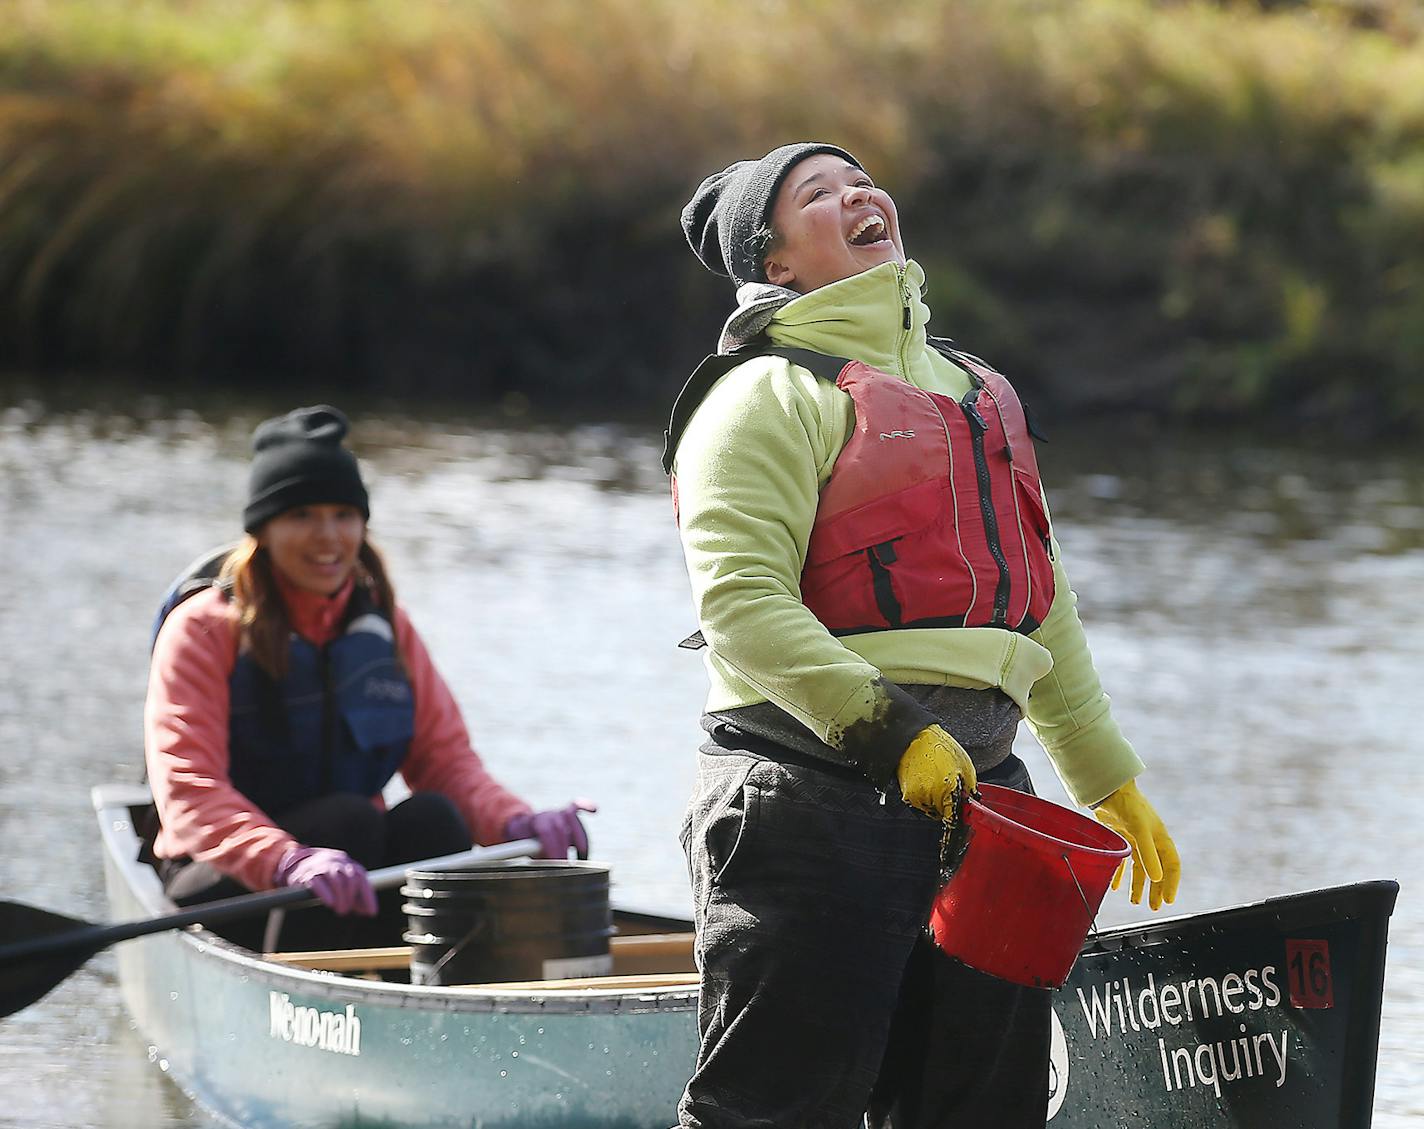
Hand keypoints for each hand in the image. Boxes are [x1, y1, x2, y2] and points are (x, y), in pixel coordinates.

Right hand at [272, 845, 377, 915]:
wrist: (299, 864)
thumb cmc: (327, 878)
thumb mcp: (343, 884)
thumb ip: (356, 895)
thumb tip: (369, 912)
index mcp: (347, 864)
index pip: (361, 877)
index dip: (368, 896)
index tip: (372, 913)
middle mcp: (336, 862)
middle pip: (349, 877)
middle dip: (351, 896)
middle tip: (348, 910)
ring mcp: (321, 867)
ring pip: (335, 878)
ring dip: (341, 896)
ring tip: (341, 911)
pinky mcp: (306, 875)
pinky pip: (317, 882)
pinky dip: (325, 893)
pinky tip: (330, 903)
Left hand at [505, 800, 596, 859]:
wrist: (523, 826)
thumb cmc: (524, 841)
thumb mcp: (522, 847)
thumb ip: (532, 852)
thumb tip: (545, 865)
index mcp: (534, 822)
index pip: (546, 832)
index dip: (553, 848)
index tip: (557, 864)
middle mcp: (548, 814)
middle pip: (560, 827)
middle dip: (565, 849)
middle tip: (568, 867)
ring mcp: (559, 811)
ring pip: (572, 818)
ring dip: (580, 840)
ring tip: (583, 860)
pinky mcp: (568, 810)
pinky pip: (577, 805)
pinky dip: (586, 806)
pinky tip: (594, 810)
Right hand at [895, 725, 976, 819]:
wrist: (914, 737)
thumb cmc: (939, 747)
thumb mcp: (965, 765)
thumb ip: (971, 788)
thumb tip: (972, 801)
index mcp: (945, 791)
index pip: (952, 818)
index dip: (958, 817)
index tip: (960, 815)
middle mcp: (928, 797)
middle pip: (940, 814)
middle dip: (946, 806)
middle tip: (948, 788)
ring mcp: (914, 796)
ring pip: (929, 809)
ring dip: (934, 802)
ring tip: (936, 781)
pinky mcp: (905, 793)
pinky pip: (919, 802)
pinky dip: (924, 796)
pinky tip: (926, 780)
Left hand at [1092, 779, 1180, 910]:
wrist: (1109, 789)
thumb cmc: (1128, 805)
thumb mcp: (1139, 830)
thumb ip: (1147, 854)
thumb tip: (1157, 879)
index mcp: (1160, 838)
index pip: (1172, 866)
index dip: (1172, 884)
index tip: (1168, 900)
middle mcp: (1151, 840)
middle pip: (1157, 870)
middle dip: (1156, 889)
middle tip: (1154, 906)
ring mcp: (1136, 839)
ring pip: (1140, 868)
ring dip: (1138, 885)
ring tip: (1135, 901)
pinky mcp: (1121, 837)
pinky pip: (1123, 861)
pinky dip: (1120, 874)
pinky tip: (1115, 886)